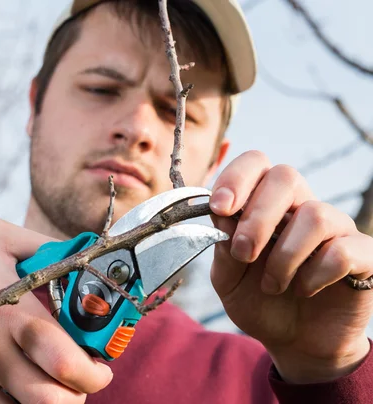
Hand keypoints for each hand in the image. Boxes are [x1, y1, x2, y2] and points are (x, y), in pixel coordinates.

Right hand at [0, 219, 112, 402]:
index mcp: (8, 310)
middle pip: (52, 402)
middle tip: (77, 382)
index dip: (95, 372)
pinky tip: (5, 383)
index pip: (67, 360)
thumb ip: (46, 248)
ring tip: (41, 380)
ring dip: (41, 403)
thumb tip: (88, 257)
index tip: (100, 368)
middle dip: (76, 396)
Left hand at [208, 151, 372, 383]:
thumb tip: (221, 214)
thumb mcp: (228, 280)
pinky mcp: (363, 254)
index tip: (221, 207)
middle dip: (257, 217)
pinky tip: (305, 290)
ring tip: (272, 285)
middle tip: (244, 254)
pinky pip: (342, 249)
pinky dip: (315, 274)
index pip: (256, 163)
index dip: (237, 177)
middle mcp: (300, 207)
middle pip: (286, 176)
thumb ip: (222, 247)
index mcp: (264, 204)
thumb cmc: (259, 301)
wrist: (295, 342)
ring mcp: (335, 228)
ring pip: (314, 214)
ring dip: (284, 256)